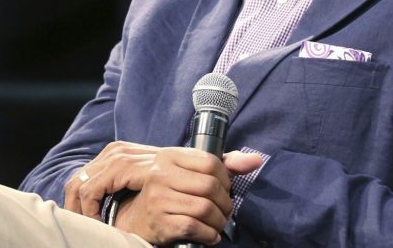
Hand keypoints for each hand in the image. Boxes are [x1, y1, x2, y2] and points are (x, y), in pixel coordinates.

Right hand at [113, 150, 264, 244]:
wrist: (136, 219)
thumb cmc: (169, 193)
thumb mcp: (189, 172)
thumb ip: (223, 164)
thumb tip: (256, 159)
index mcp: (169, 157)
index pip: (210, 163)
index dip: (226, 178)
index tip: (225, 189)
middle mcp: (161, 175)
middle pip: (210, 187)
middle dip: (225, 203)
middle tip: (225, 211)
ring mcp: (159, 199)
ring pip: (205, 208)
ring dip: (219, 221)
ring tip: (218, 224)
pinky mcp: (160, 221)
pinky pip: (195, 227)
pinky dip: (208, 234)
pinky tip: (209, 236)